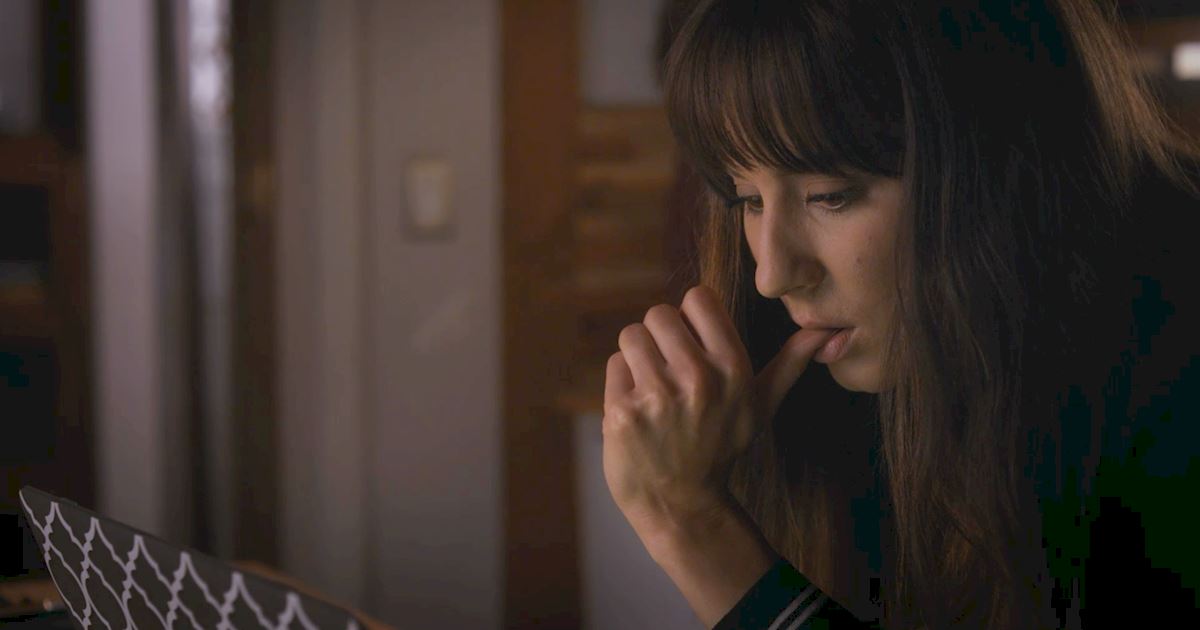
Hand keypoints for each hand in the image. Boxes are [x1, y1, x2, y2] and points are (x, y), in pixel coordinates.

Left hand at [601, 285, 835, 542]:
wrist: (680, 503)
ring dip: (638, 359)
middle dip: (660, 339)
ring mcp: (658, 396)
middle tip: (669, 373)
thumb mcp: (761, 406)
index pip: (698, 298)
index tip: (693, 346)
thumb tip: (826, 331)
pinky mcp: (623, 412)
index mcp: (733, 368)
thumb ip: (789, 363)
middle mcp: (698, 378)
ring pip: (633, 336)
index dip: (690, 318)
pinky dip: (621, 385)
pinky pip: (615, 366)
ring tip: (653, 390)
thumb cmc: (720, 447)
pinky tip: (637, 411)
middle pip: (659, 314)